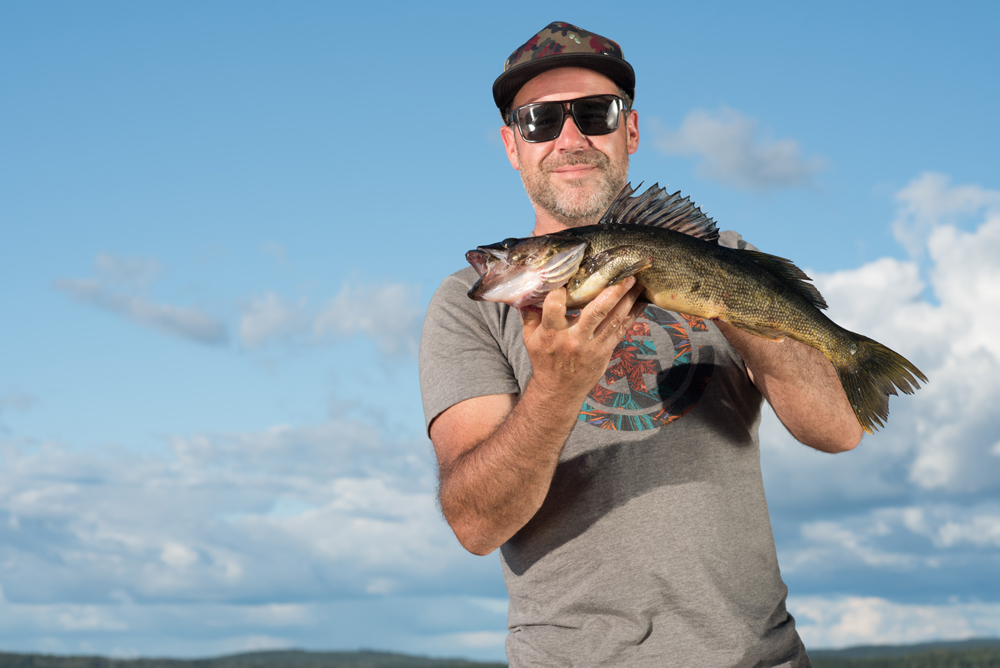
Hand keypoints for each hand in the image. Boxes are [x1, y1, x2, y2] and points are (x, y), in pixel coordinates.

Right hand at [520, 278, 645, 401]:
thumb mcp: (529, 338)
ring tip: (637, 283)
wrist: (559, 390)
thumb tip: (529, 290)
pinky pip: (621, 330)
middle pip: (595, 312)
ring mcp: (592, 346)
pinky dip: (632, 315)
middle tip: (626, 276)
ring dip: (627, 300)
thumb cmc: (544, 359)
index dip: (559, 292)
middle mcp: (574, 339)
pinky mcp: (605, 351)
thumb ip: (530, 314)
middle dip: (613, 292)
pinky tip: (640, 302)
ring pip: (613, 319)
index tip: (567, 278)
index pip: (554, 308)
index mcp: (551, 334)